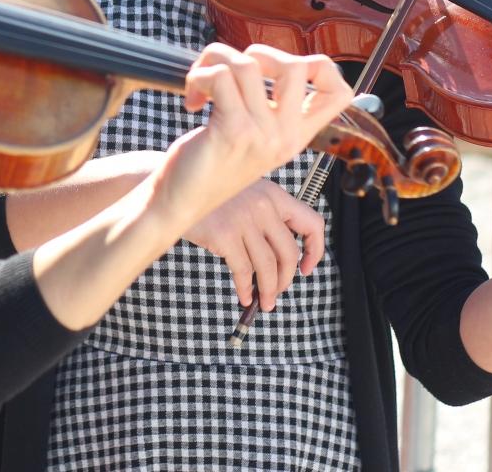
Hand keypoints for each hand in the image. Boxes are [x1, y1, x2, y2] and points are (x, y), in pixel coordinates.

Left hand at [162, 44, 352, 224]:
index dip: (319, 67)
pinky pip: (221, 77)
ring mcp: (262, 133)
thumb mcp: (253, 139)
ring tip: (202, 83)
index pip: (339, 93)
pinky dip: (199, 76)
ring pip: (249, 64)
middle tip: (233, 72)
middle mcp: (285, 135)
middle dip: (258, 53)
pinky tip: (193, 100)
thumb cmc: (210, 164)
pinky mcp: (233, 131)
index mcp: (295, 136)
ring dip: (216, 61)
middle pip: (297, 65)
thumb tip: (260, 60)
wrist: (182, 203)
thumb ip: (268, 108)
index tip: (279, 71)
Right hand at [182, 177, 324, 311]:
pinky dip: (246, 289)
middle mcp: (263, 205)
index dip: (314, 250)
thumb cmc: (212, 198)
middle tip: (277, 292)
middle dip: (285, 280)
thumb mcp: (246, 195)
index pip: (312, 223)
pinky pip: (243, 271)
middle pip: (288, 253)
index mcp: (274, 194)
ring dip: (268, 291)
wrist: (177, 189)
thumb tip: (281, 260)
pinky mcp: (224, 235)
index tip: (305, 267)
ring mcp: (244, 219)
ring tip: (263, 303)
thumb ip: (266, 216)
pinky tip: (245, 296)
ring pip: (267, 267)